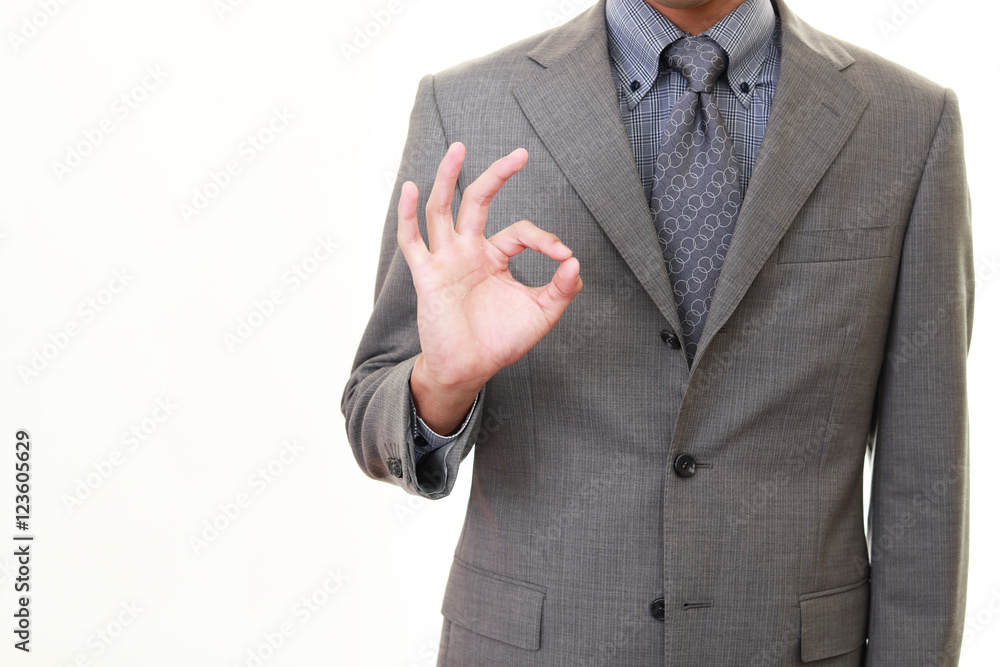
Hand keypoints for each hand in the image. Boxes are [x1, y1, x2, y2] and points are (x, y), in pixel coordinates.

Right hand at [397, 142, 582, 432]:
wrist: (470, 369)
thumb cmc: (500, 341)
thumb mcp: (541, 313)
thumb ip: (561, 289)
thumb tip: (576, 262)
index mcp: (495, 257)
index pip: (521, 231)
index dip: (545, 237)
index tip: (564, 255)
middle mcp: (469, 251)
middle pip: (478, 202)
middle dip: (497, 176)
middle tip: (519, 154)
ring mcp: (446, 260)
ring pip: (443, 210)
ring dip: (448, 178)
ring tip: (458, 149)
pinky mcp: (427, 276)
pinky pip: (412, 242)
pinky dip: (408, 215)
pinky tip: (410, 189)